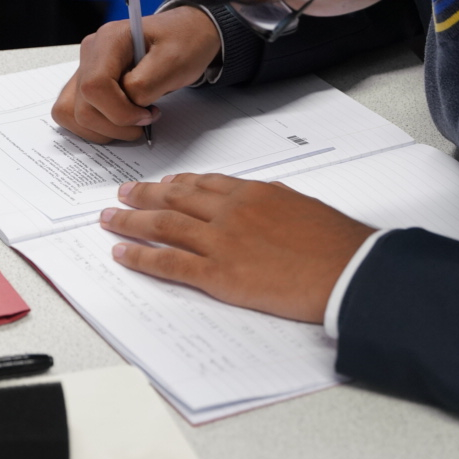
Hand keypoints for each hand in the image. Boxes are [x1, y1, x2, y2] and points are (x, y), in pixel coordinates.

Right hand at [52, 7, 220, 143]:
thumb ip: (145, 85)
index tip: (148, 114)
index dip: (120, 111)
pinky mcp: (86, 83)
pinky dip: (95, 126)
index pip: (95, 86)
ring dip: (103, 129)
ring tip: (132, 121)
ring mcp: (85, 68)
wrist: (186, 35)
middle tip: (145, 119)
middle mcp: (91, 53)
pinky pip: (73, 113)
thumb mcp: (174, 62)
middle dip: (115, 124)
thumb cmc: (183, 43)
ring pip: (71, 113)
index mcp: (109, 39)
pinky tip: (119, 120)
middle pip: (82, 106)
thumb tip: (128, 106)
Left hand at [100, 174, 375, 322]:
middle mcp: (232, 211)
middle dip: (146, 195)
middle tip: (124, 193)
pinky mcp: (218, 275)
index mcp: (255, 193)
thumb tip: (267, 203)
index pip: (206, 184)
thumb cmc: (337, 244)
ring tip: (111, 219)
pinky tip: (123, 254)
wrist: (348, 270)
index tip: (165, 183)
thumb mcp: (305, 209)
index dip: (180, 184)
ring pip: (164, 225)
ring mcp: (222, 242)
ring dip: (131, 220)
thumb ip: (277, 203)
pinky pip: (168, 263)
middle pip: (177, 198)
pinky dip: (141, 257)